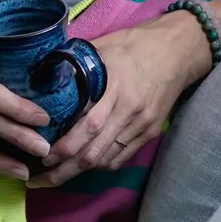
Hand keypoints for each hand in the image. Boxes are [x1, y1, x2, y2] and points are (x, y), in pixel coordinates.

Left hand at [27, 11, 212, 187]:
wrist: (178, 50)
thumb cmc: (136, 44)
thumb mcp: (104, 47)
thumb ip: (77, 64)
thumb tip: (46, 74)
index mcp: (115, 86)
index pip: (87, 125)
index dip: (65, 145)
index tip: (42, 154)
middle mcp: (129, 110)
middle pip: (95, 150)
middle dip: (66, 168)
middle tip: (41, 177)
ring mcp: (142, 124)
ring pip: (108, 158)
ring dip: (81, 172)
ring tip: (57, 176)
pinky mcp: (150, 131)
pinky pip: (122, 156)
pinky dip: (101, 164)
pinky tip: (84, 166)